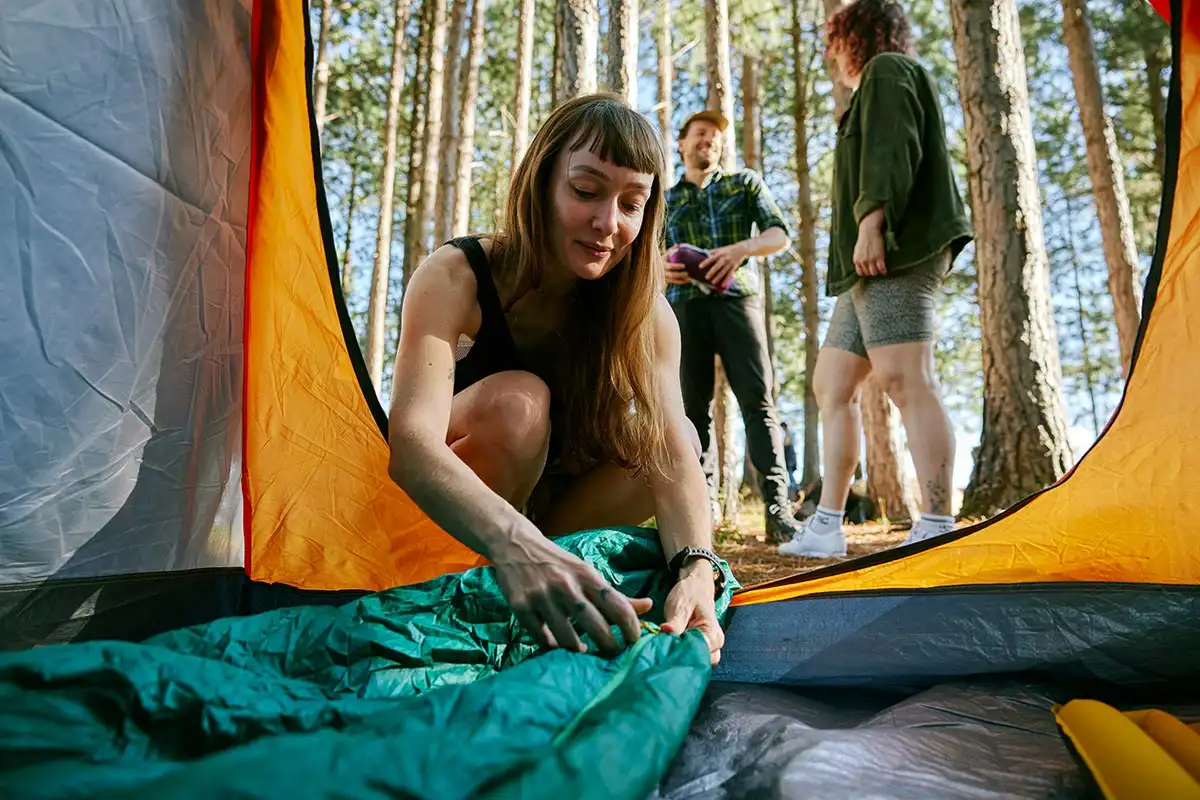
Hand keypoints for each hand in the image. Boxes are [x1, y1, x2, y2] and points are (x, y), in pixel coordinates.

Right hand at [491, 530, 652, 655]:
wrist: (516, 545)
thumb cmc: (558, 563)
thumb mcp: (587, 573)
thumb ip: (615, 595)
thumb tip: (649, 606)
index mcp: (587, 576)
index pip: (619, 607)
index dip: (631, 629)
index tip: (633, 642)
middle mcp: (567, 586)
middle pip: (597, 627)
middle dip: (609, 647)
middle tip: (612, 655)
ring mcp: (543, 597)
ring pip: (568, 639)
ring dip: (579, 651)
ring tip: (584, 653)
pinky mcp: (521, 607)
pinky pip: (542, 638)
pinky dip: (552, 647)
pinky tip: (558, 647)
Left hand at [660, 564, 724, 664]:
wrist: (695, 587)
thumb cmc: (690, 594)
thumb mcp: (681, 605)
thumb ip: (676, 622)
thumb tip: (666, 632)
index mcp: (713, 635)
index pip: (699, 653)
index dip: (681, 653)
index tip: (664, 649)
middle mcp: (715, 646)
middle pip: (698, 663)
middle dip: (680, 659)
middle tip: (662, 650)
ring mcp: (708, 649)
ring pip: (694, 663)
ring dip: (679, 658)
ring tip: (665, 649)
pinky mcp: (699, 649)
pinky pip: (690, 658)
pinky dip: (679, 656)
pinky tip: (668, 650)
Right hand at [664, 245, 689, 284]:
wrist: (657, 266)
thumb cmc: (665, 258)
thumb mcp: (667, 253)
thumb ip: (672, 249)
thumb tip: (677, 245)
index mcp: (662, 263)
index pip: (669, 266)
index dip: (676, 266)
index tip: (684, 265)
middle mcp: (662, 271)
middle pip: (671, 275)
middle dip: (680, 274)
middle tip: (687, 273)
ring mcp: (663, 277)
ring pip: (672, 280)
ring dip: (681, 279)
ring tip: (689, 277)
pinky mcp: (666, 281)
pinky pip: (674, 282)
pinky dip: (681, 282)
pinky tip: (687, 280)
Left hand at [699, 242, 746, 289]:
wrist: (741, 249)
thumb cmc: (727, 250)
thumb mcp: (720, 249)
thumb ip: (712, 252)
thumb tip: (702, 254)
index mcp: (720, 254)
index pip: (711, 258)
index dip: (706, 262)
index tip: (700, 267)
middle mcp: (724, 259)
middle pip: (717, 266)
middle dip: (712, 272)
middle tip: (706, 278)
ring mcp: (730, 263)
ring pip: (723, 272)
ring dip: (718, 277)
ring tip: (713, 283)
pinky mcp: (734, 267)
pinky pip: (730, 275)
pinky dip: (726, 280)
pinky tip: (723, 285)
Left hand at [854, 212, 886, 276]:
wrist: (869, 231)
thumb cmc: (863, 239)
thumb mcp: (857, 251)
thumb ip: (859, 258)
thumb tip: (861, 264)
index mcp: (856, 260)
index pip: (860, 273)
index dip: (865, 273)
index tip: (868, 271)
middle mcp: (863, 261)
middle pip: (868, 273)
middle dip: (872, 272)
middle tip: (876, 270)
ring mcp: (871, 260)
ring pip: (874, 273)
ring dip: (877, 272)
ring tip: (880, 270)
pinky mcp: (879, 258)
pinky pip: (882, 268)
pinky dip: (884, 271)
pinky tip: (885, 271)